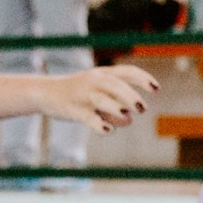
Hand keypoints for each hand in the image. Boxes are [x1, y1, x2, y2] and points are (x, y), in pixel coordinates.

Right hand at [35, 64, 155, 131]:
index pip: (126, 71)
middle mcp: (93, 82)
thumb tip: (129, 120)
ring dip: (117, 108)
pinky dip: (99, 124)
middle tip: (142, 109)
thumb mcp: (98, 93)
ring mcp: (83, 96)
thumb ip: (116, 105)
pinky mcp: (74, 111)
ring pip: (102, 99)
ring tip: (127, 117)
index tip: (157, 89)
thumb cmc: (79, 94)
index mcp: (102, 74)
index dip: (143, 79)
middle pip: (115, 85)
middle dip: (131, 96)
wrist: (45, 93)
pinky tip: (108, 130)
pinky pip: (88, 118)